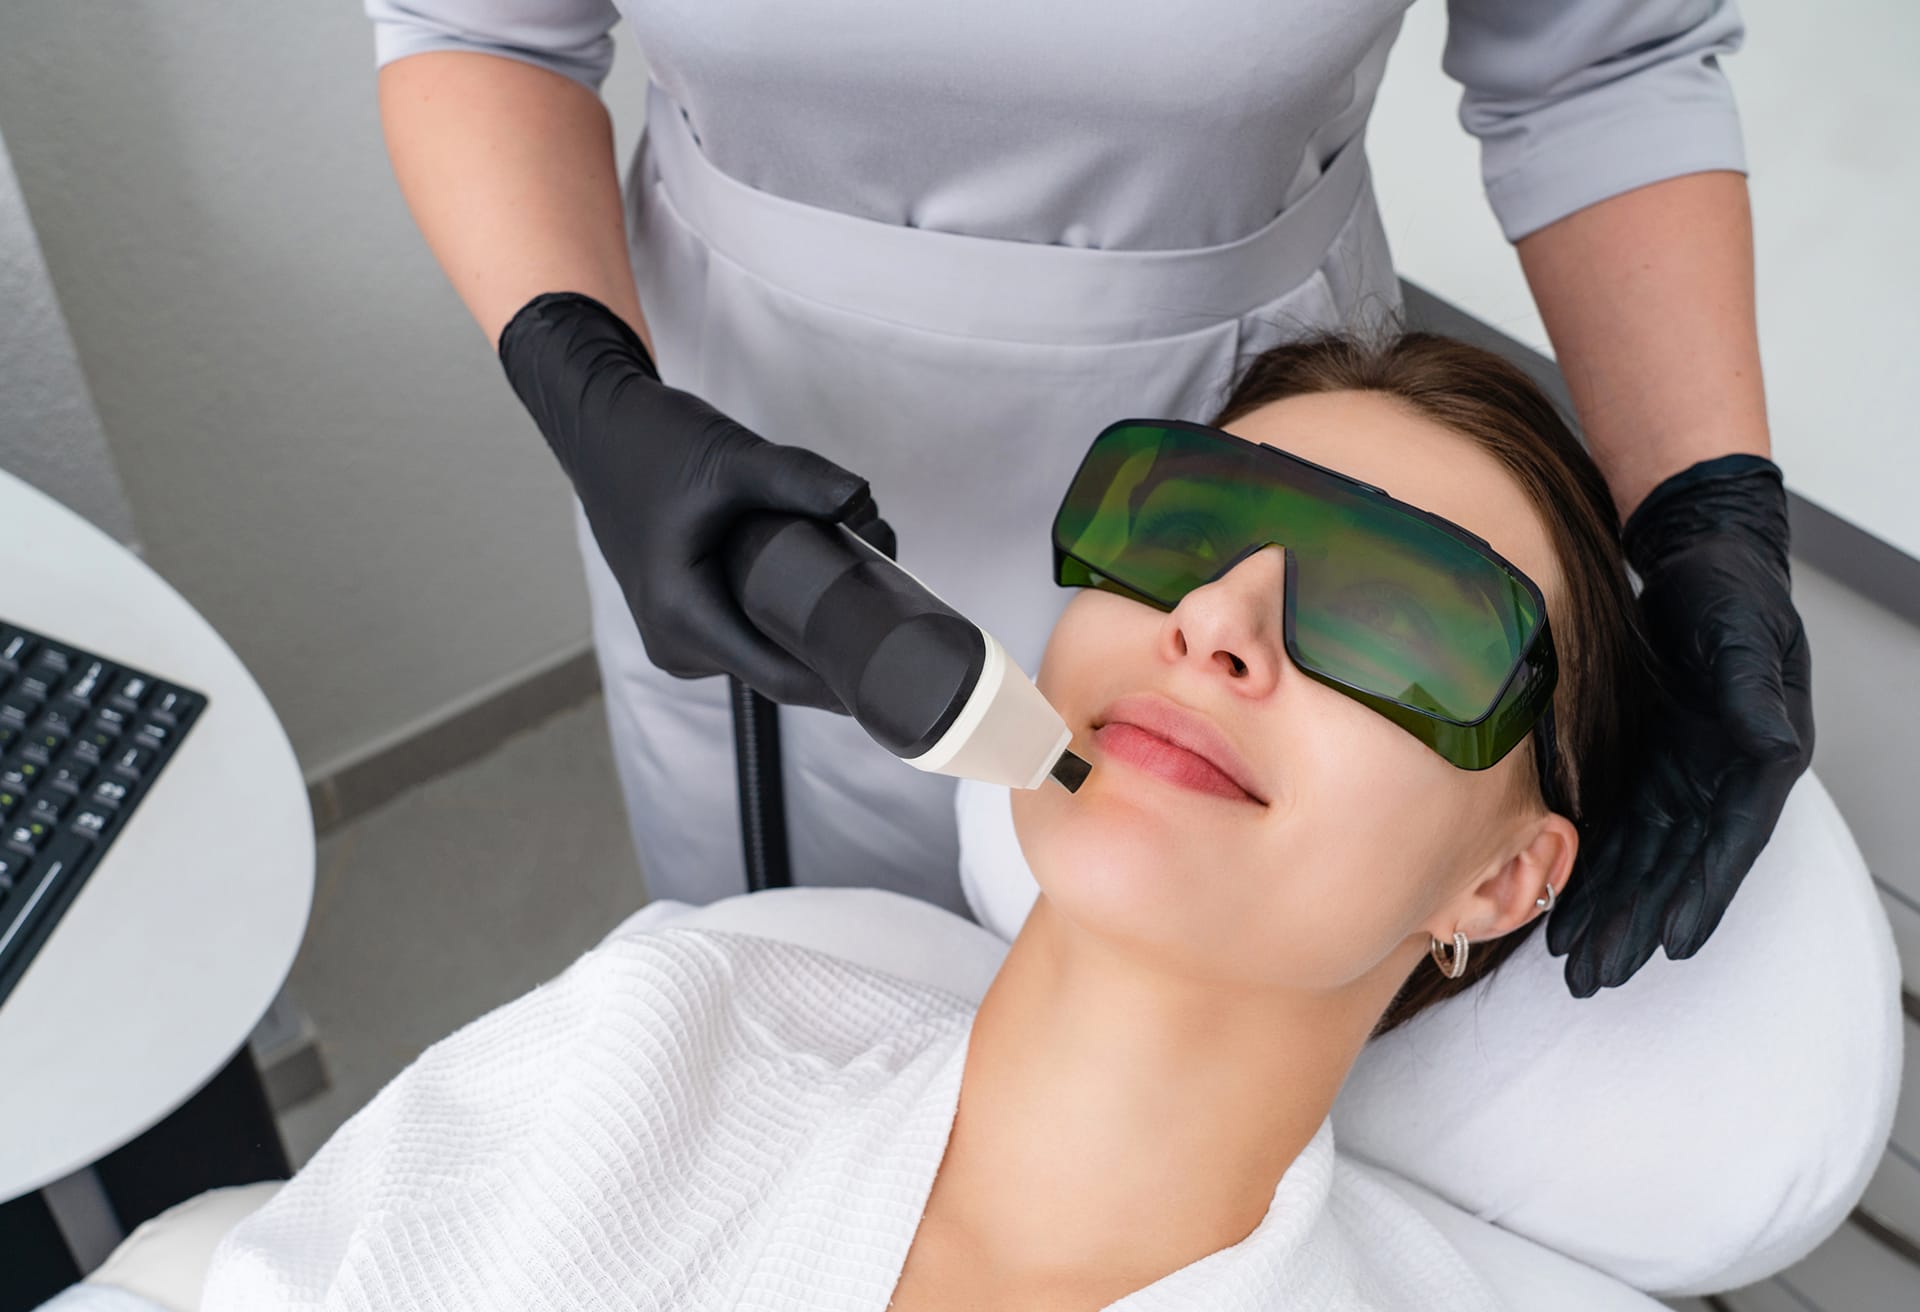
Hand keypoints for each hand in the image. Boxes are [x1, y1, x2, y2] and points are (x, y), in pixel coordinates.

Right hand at [498, 291, 887, 709]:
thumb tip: (864, 503)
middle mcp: (677, 645)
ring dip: (817, 618)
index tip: (904, 667)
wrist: (600, 429)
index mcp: (682, 618)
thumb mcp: (731, 455)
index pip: (784, 678)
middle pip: (783, 666)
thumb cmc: (654, 443)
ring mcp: (679, 640)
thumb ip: (799, 478)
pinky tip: (821, 565)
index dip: (848, 681)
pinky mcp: (687, 623)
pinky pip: (752, 633)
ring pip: (770, 650)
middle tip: (889, 571)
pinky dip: (789, 608)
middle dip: (841, 633)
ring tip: (859, 553)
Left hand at [1545, 453, 1814, 995]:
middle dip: (1637, 926)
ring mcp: (1681, 775)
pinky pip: (1617, 830)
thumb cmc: (1729, 586)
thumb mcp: (1742, 630)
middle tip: (1595, 979)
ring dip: (1611, 914)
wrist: (1695, 552)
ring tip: (1574, 965)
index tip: (1669, 943)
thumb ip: (1750, 691)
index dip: (1702, 894)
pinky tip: (1566, 911)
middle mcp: (1719, 777)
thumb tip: (1770, 743)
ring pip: (1643, 861)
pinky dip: (1594, 871)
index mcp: (1756, 756)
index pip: (1728, 841)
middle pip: (1678, 868)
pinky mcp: (1645, 763)